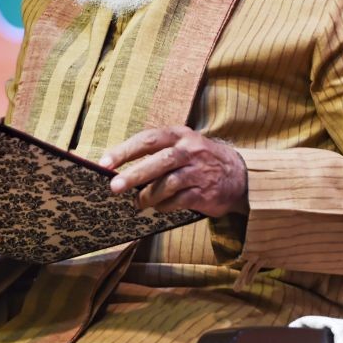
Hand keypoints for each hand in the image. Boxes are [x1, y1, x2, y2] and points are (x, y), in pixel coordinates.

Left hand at [99, 126, 248, 217]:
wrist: (238, 175)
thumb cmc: (199, 159)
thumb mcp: (181, 145)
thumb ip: (156, 153)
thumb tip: (120, 169)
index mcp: (179, 135)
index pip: (148, 139)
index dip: (124, 151)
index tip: (104, 163)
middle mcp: (189, 150)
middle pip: (159, 160)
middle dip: (134, 174)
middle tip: (114, 187)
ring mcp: (198, 171)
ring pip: (168, 183)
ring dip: (148, 195)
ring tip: (137, 203)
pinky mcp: (204, 192)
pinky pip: (178, 200)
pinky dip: (164, 205)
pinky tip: (158, 207)